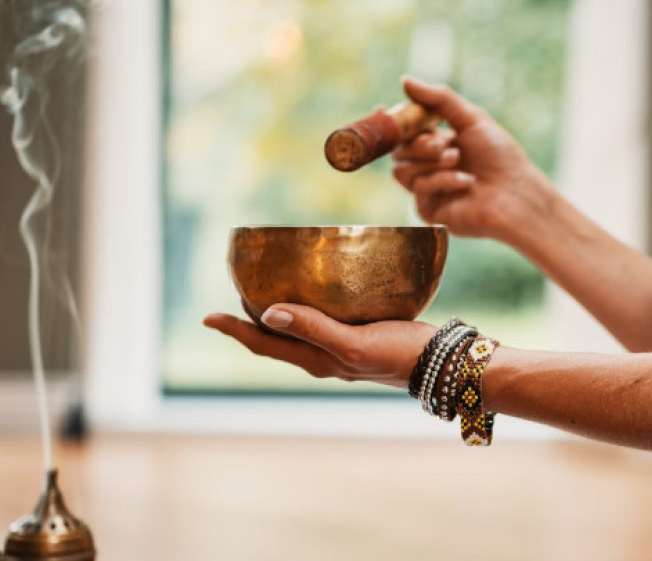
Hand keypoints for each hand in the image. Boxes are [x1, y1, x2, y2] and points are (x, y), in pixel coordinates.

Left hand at [203, 304, 436, 387]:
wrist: (444, 363)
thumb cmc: (400, 354)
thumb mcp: (354, 343)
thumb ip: (314, 328)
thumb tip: (268, 313)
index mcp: (316, 360)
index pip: (263, 344)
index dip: (234, 329)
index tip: (207, 316)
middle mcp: (323, 356)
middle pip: (275, 338)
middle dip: (249, 319)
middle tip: (232, 291)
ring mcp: (341, 348)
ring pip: (297, 329)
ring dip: (276, 312)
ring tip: (263, 288)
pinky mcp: (361, 335)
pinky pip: (322, 320)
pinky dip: (307, 306)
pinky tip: (317, 288)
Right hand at [392, 77, 558, 244]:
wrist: (517, 193)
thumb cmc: (500, 156)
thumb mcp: (471, 118)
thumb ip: (438, 99)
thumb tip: (405, 80)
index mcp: (438, 144)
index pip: (405, 132)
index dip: (393, 121)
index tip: (382, 108)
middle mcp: (430, 167)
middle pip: (399, 150)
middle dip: (420, 142)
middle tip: (446, 142)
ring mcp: (429, 190)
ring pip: (402, 170)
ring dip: (430, 161)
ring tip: (457, 159)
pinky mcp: (430, 211)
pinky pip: (418, 189)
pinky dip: (442, 180)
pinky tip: (466, 182)